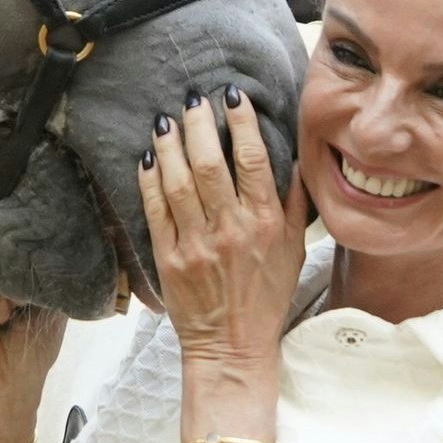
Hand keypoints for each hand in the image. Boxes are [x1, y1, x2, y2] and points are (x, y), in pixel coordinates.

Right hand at [0, 249, 62, 442]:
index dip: (18, 269)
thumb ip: (47, 274)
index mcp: (0, 261)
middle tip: (12, 315)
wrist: (9, 382)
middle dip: (6, 291)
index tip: (26, 298)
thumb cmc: (29, 345)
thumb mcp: (51, 304)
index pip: (5, 242)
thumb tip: (43, 251)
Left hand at [141, 92, 301, 372]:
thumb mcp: (293, 251)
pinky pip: (155, 209)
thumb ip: (294, 204)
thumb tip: (296, 158)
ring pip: (178, 182)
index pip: (253, 160)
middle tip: (193, 98)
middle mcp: (230, 229)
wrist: (231, 347)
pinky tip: (146, 157)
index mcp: (264, 224)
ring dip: (170, 145)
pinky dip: (148, 180)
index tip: (232, 95)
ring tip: (166, 120)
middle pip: (210, 163)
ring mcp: (196, 243)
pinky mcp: (168, 258)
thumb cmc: (265, 297)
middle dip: (200, 124)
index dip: (241, 122)